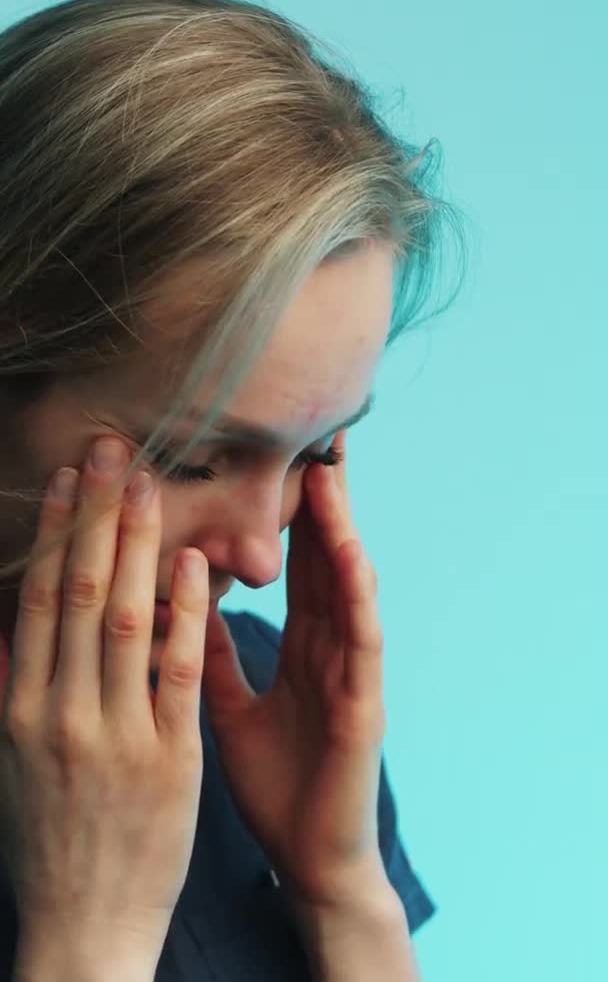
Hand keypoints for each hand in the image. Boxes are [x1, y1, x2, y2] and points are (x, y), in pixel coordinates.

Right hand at [0, 436, 209, 958]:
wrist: (85, 925)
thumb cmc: (47, 840)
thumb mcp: (9, 764)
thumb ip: (7, 691)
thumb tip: (1, 626)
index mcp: (19, 712)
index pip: (34, 602)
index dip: (51, 535)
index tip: (66, 479)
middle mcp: (61, 715)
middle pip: (77, 595)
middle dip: (95, 517)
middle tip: (112, 450)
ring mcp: (116, 736)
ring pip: (124, 620)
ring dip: (137, 546)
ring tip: (149, 485)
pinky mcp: (171, 760)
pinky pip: (175, 673)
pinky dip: (183, 613)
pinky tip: (194, 563)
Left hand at [201, 429, 387, 909]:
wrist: (308, 860)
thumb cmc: (276, 785)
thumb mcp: (228, 709)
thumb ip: (208, 657)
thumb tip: (175, 606)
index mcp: (300, 649)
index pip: (293, 567)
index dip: (287, 513)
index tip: (276, 459)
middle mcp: (329, 649)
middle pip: (323, 560)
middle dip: (320, 500)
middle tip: (314, 435)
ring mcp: (351, 674)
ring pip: (346, 586)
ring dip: (339, 528)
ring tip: (328, 473)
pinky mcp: (364, 705)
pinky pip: (361, 639)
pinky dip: (356, 593)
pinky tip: (349, 553)